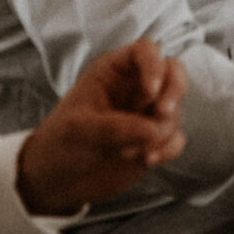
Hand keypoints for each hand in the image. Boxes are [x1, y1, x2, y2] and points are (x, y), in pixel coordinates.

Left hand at [16, 41, 185, 212]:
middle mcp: (135, 88)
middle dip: (174, 91)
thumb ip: (114, 126)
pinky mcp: (154, 140)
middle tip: (162, 113)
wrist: (57, 182)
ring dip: (159, 132)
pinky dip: (168, 148)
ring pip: (174, 110)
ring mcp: (147, 114)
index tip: (149, 90)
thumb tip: (152, 129)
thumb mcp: (78, 129)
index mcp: (113, 72)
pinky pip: (176, 137)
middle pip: (173, 72)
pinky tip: (149, 160)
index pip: (145, 51)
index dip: (153, 65)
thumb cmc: (60, 143)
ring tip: (127, 152)